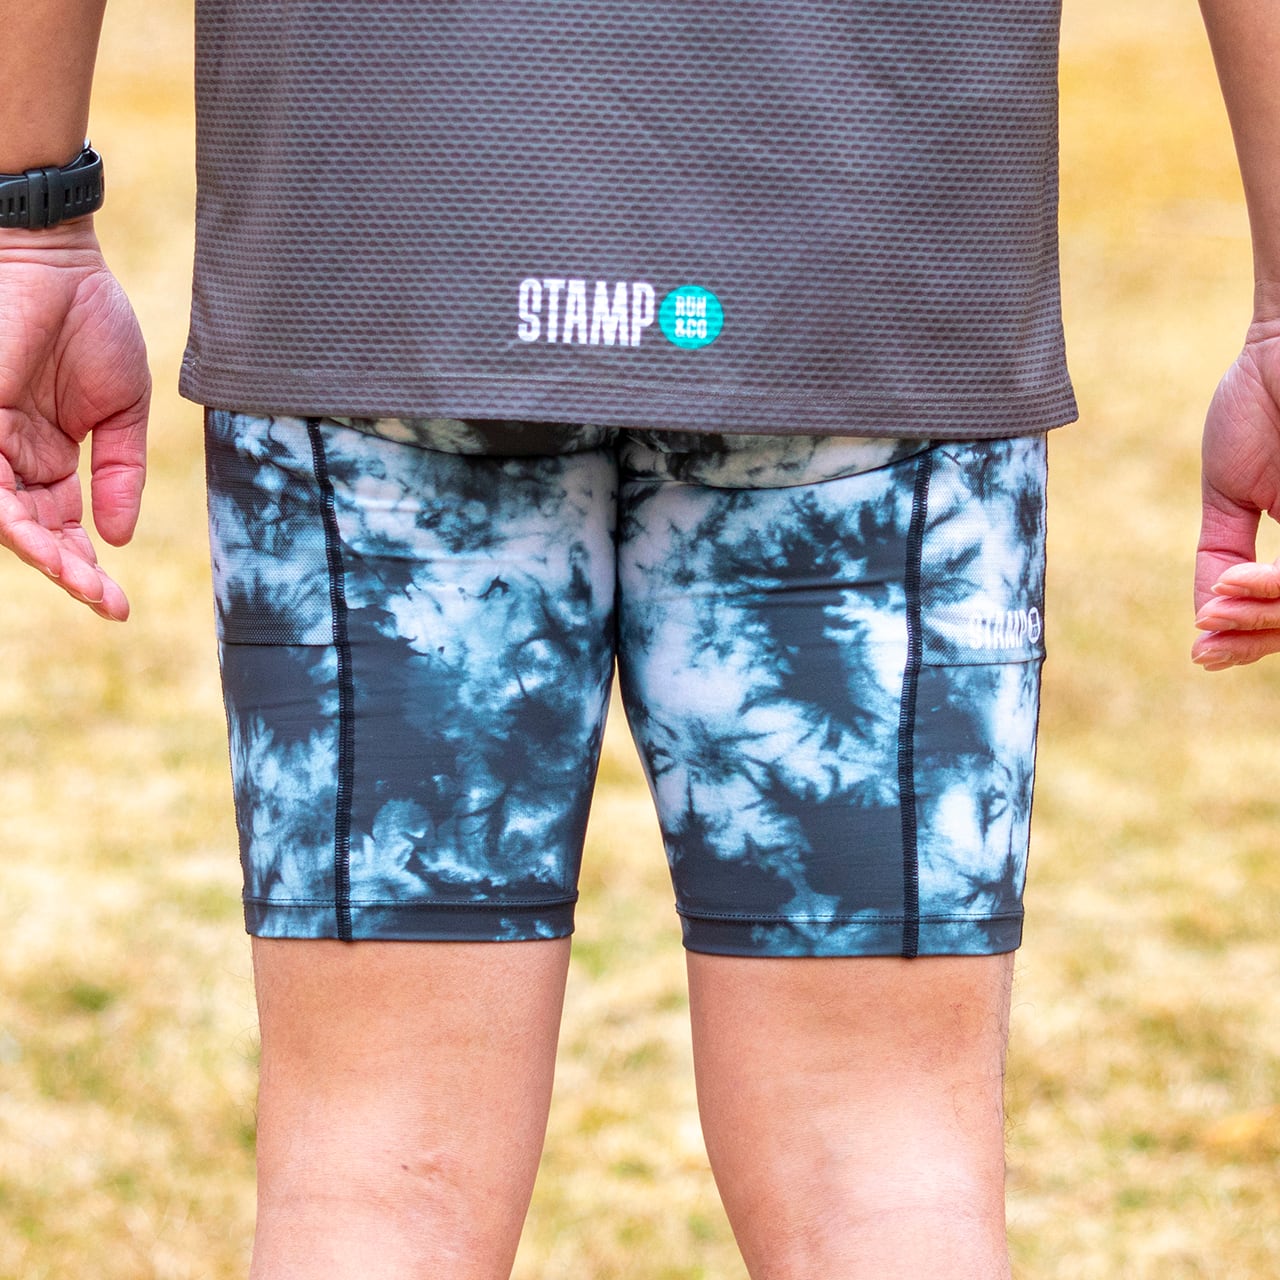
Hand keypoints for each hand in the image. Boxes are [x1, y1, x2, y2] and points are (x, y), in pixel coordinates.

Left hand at [0, 221, 148, 620]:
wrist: (57, 260)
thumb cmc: (92, 321)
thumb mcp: (123, 409)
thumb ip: (121, 471)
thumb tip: (119, 535)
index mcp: (50, 458)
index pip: (63, 527)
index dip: (86, 567)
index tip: (117, 604)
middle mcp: (13, 459)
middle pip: (34, 533)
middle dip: (69, 571)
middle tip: (104, 600)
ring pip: (6, 517)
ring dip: (42, 554)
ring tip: (80, 581)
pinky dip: (9, 517)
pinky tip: (40, 543)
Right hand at [1193, 309, 1279, 668]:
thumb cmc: (1260, 402)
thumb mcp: (1229, 493)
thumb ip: (1219, 556)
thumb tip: (1204, 621)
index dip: (1249, 638)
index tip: (1201, 651)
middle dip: (1251, 635)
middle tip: (1204, 639)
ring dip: (1259, 616)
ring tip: (1215, 605)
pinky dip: (1275, 586)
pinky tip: (1238, 583)